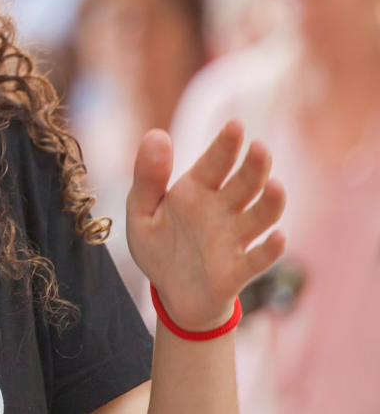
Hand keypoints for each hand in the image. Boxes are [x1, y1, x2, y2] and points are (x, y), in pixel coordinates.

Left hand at [125, 120, 286, 330]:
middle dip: (253, 166)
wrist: (171, 294)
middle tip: (260, 148)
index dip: (225, 145)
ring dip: (270, 203)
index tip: (235, 125)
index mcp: (195, 191)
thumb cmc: (159, 246)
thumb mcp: (141, 210)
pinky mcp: (236, 271)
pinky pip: (257, 259)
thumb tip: (156, 133)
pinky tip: (278, 237)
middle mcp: (221, 210)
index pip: (214, 163)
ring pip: (259, 217)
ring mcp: (232, 239)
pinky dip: (270, 250)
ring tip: (275, 185)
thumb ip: (147, 176)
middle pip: (244, 184)